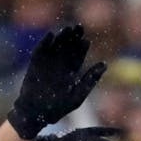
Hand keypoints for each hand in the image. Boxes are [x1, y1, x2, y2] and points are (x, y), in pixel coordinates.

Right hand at [7, 24, 107, 140]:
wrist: (35, 114)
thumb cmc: (57, 108)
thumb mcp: (78, 96)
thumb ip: (90, 80)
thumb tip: (105, 64)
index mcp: (71, 72)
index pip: (79, 54)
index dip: (83, 46)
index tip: (86, 41)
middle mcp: (60, 64)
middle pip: (69, 46)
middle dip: (74, 36)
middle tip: (79, 27)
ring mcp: (47, 62)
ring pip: (56, 44)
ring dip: (61, 36)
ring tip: (67, 29)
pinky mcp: (35, 63)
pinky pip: (40, 49)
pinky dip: (45, 41)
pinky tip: (51, 35)